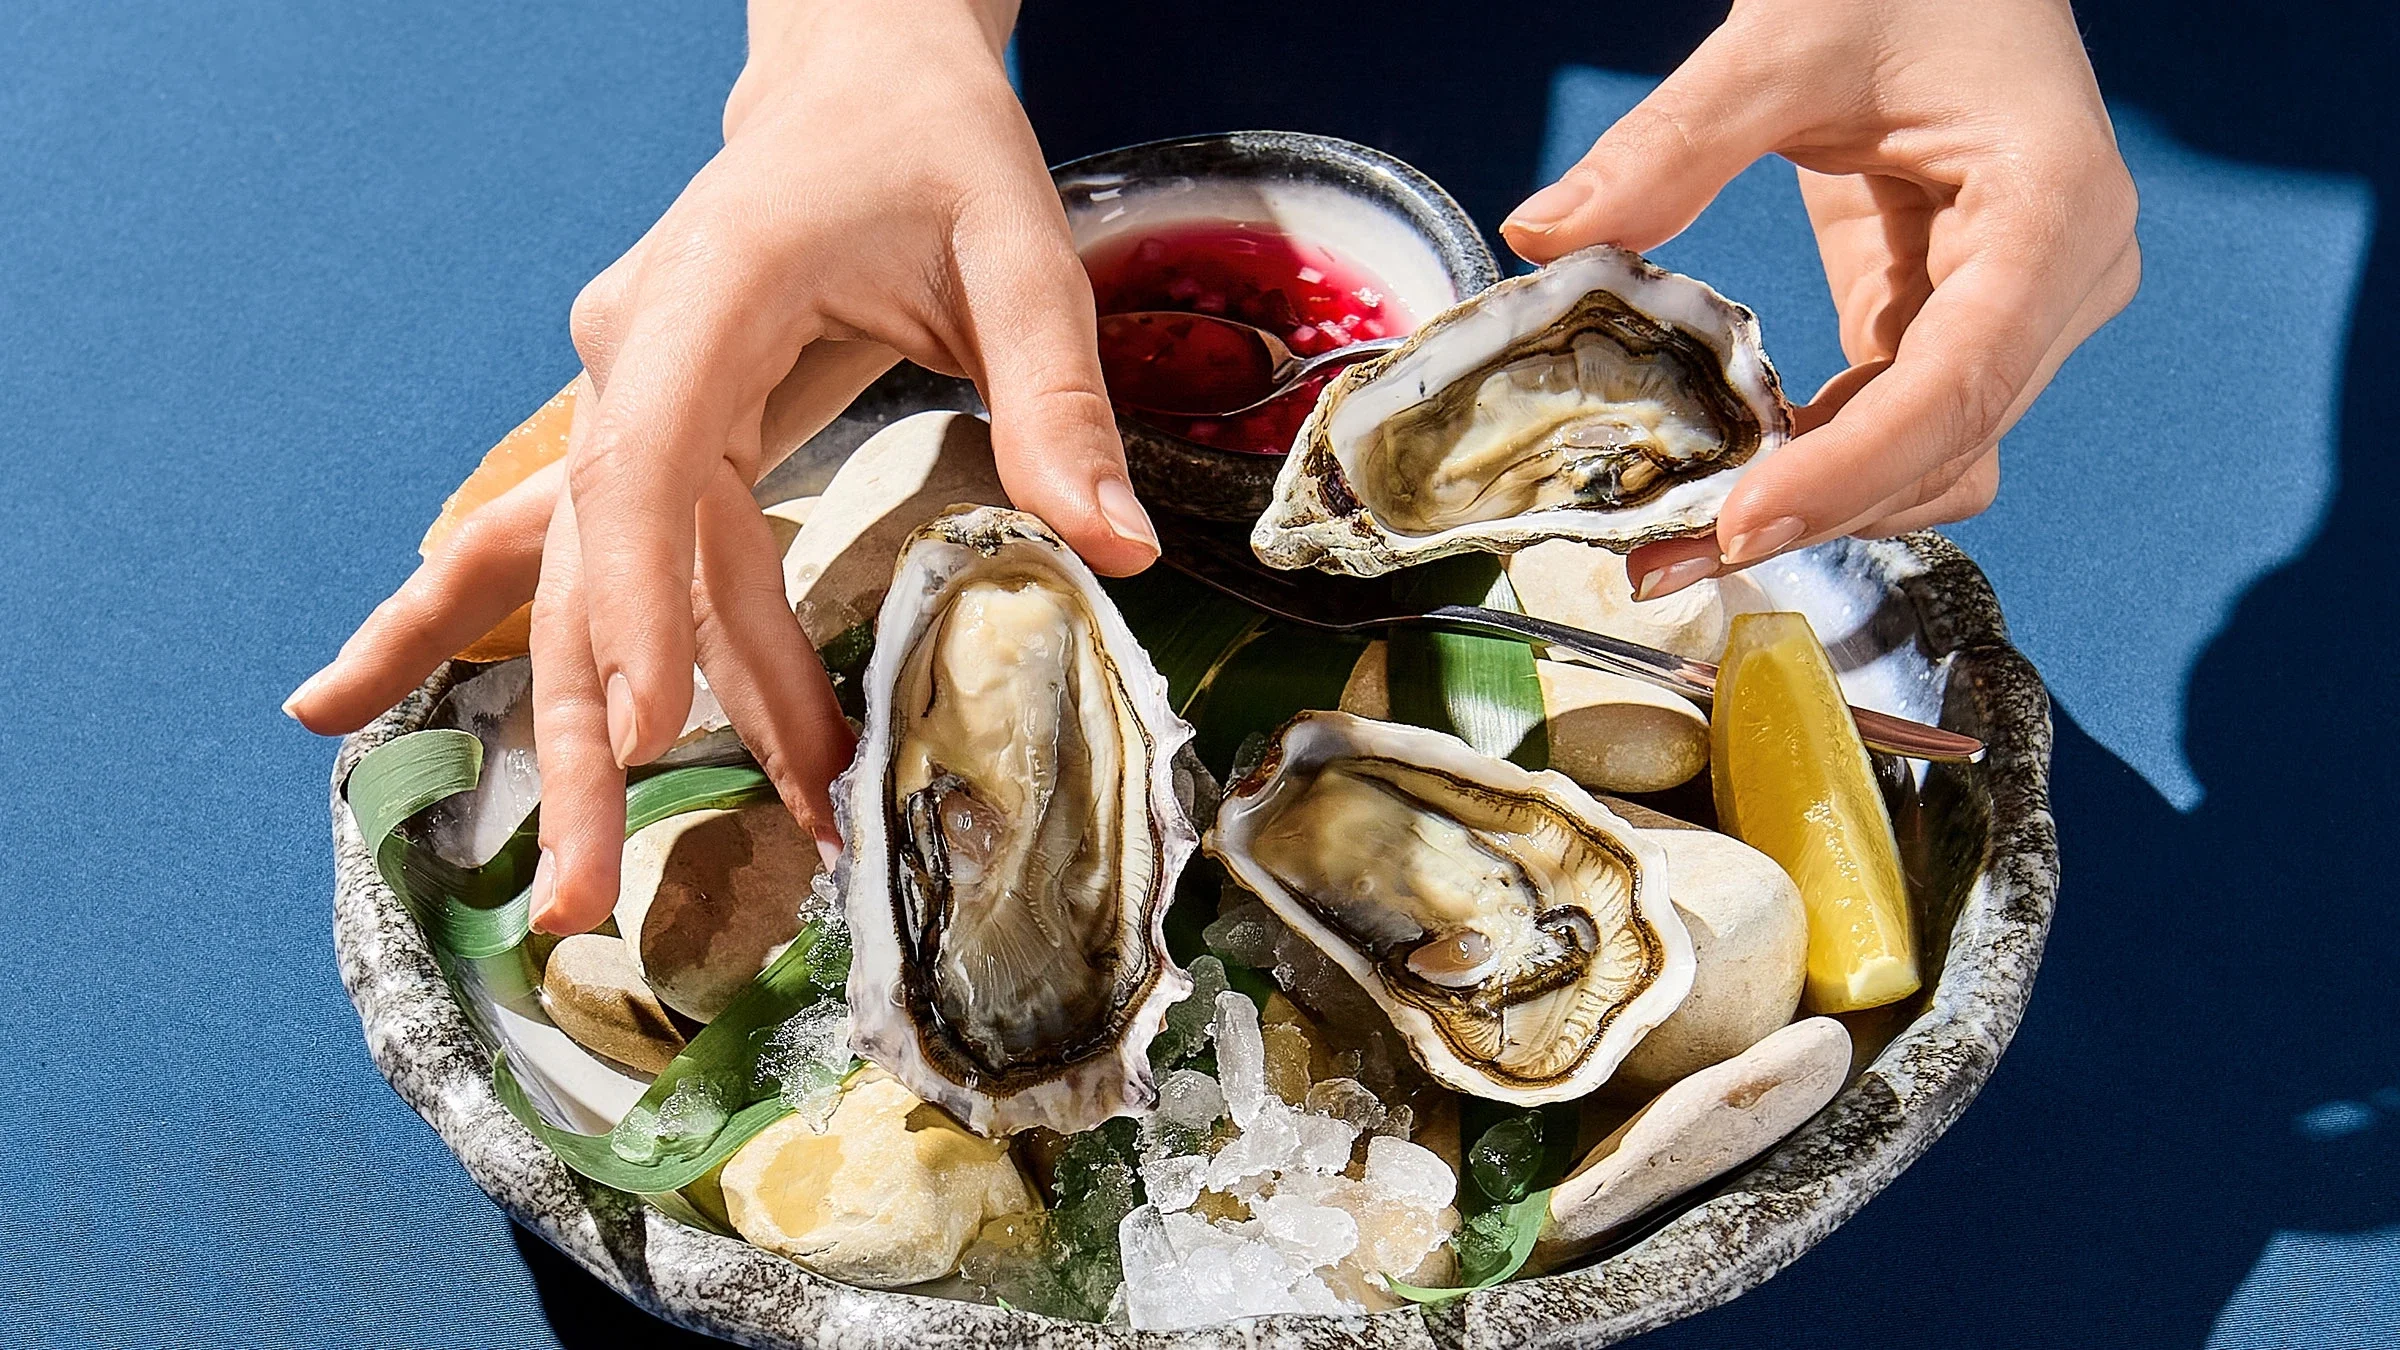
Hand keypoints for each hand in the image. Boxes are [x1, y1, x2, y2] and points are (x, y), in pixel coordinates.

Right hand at [288, 0, 1154, 934]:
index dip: (641, 599)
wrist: (860, 82)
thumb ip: (1055, 396)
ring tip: (615, 885)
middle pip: (586, 554)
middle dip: (582, 728)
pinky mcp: (664, 431)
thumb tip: (1108, 550)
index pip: (643, 458)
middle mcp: (639, 352)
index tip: (646, 732)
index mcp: (708, 290)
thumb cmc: (933, 144)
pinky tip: (686, 763)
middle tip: (575, 895)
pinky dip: (680, 667)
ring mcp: (636, 394)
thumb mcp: (1019, 250)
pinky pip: (657, 566)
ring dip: (615, 727)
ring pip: (598, 580)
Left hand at [1501, 0, 2139, 599]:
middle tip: (1670, 559)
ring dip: (1819, 509)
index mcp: (2054, 206)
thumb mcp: (1784, 39)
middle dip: (1818, 512)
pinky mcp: (1956, 320)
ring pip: (1935, 460)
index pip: (1960, 382)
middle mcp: (2060, 276)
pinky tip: (1725, 483)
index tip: (1741, 523)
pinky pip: (1898, 426)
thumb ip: (1670, 144)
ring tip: (1680, 544)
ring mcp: (2018, 308)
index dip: (1852, 470)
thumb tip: (1545, 236)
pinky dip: (1818, 465)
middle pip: (1951, 445)